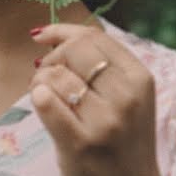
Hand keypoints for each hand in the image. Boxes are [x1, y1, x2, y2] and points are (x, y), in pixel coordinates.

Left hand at [29, 23, 159, 175]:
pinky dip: (36, 96)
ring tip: (48, 96)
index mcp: (139, 78)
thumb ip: (95, 58)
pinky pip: (44, 99)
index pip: (92, 36)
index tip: (44, 39)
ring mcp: (105, 121)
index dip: (61, 32)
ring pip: (55, 74)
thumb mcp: (123, 92)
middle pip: (73, 49)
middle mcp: (126, 97)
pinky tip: (44, 105)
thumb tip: (42, 33)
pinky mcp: (80, 143)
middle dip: (52, 57)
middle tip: (49, 74)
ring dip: (40, 80)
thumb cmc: (118, 133)